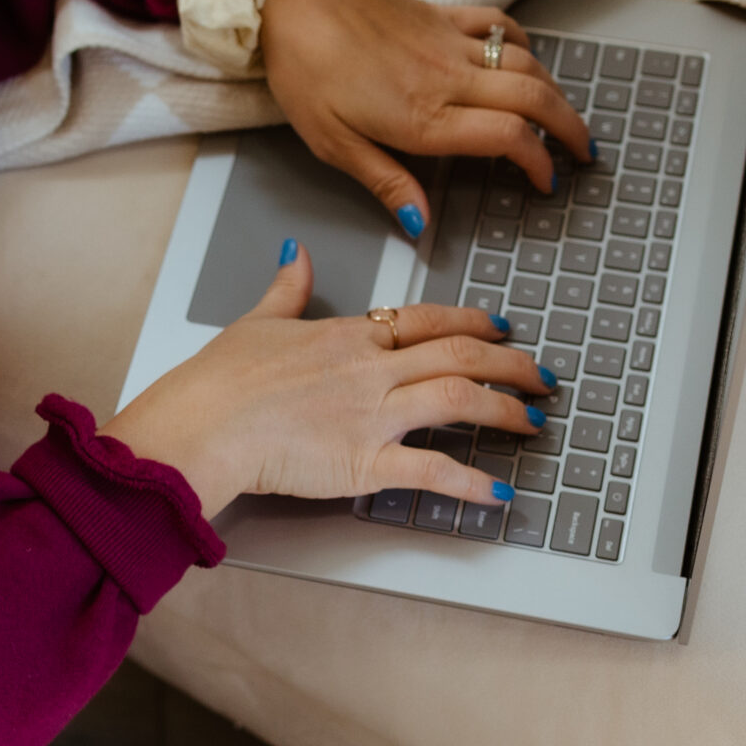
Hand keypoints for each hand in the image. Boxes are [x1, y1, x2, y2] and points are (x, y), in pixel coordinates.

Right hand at [103, 243, 558, 516]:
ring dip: (505, 411)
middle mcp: (371, 369)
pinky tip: (501, 491)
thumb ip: (288, 289)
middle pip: (459, 354)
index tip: (503, 328)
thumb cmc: (219, 381)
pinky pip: (432, 470)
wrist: (202, 424)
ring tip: (535, 423)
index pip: (427, 320)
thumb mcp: (256, 321)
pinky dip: (472, 482)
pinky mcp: (365, 462)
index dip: (473, 323)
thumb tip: (298, 254)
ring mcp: (372, 414)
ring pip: (459, 399)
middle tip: (543, 376)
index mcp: (349, 335)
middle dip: (511, 364)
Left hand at [258, 0, 590, 234]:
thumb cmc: (303, 70)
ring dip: (556, 91)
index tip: (546, 181)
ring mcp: (448, 41)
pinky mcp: (441, 13)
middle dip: (569, 128)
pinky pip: (499, 23)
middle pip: (534, 98)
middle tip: (584, 153)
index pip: (507, 138)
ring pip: (526, 63)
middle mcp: (447, 77)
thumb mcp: (333, 144)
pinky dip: (523, 43)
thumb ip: (386, 183)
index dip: (539, 162)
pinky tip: (526, 57)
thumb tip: (422, 224)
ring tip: (567, 116)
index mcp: (423, 116)